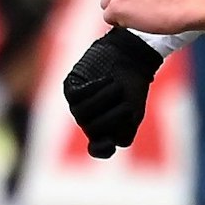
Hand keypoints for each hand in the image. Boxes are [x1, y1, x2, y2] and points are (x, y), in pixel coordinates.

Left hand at [62, 28, 164, 157]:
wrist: (128, 55)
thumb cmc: (133, 84)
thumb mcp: (133, 110)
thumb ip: (123, 128)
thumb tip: (112, 143)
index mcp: (106, 130)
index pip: (99, 149)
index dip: (101, 149)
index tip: (109, 143)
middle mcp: (89, 121)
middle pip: (93, 129)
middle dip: (112, 116)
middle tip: (126, 101)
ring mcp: (78, 106)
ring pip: (82, 114)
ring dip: (103, 99)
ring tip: (117, 86)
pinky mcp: (71, 88)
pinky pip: (77, 96)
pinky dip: (94, 89)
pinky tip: (106, 80)